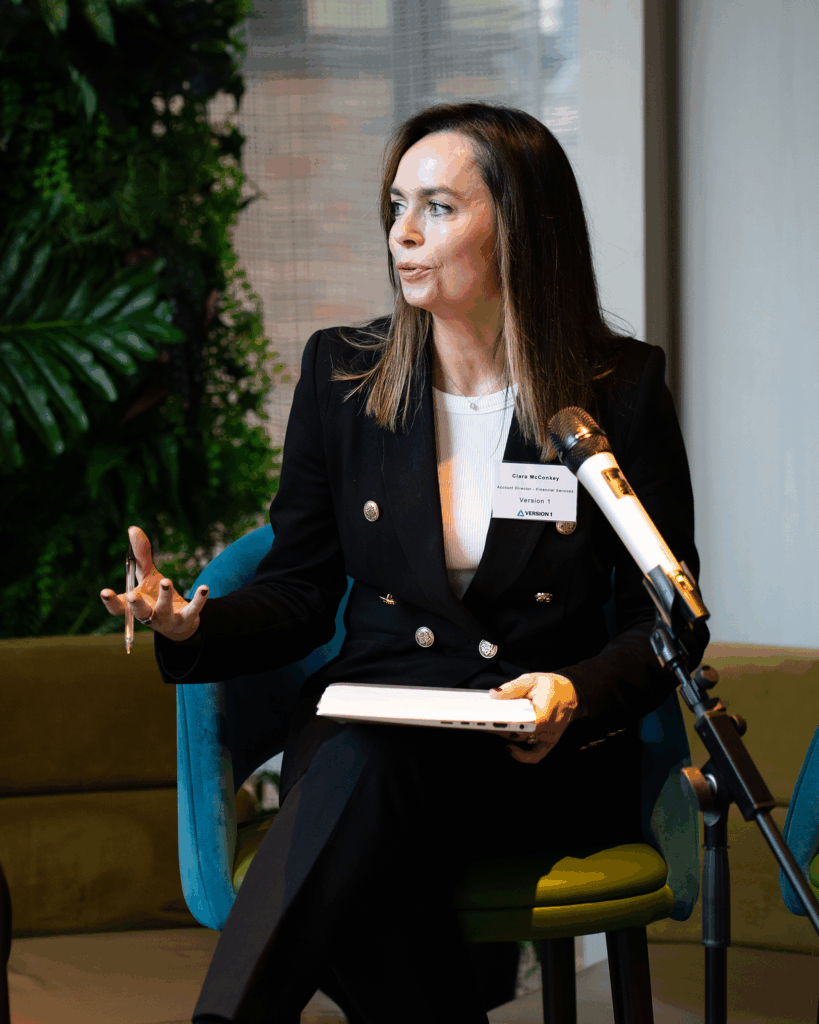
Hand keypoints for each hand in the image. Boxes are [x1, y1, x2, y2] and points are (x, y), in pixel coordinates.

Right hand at [99, 525, 208, 641]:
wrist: (179, 622)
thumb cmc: (155, 595)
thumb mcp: (148, 575)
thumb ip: (140, 555)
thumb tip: (133, 528)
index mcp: (134, 606)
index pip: (118, 608)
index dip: (111, 602)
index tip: (105, 592)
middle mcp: (148, 615)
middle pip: (140, 612)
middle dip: (136, 605)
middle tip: (133, 595)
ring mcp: (167, 619)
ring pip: (164, 610)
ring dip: (165, 597)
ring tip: (166, 581)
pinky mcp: (187, 618)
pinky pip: (193, 609)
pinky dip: (199, 599)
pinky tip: (204, 588)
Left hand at [490, 672, 579, 762]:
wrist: (573, 693)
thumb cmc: (552, 686)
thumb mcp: (532, 680)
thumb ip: (512, 688)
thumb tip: (493, 695)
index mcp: (543, 712)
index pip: (519, 723)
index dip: (501, 723)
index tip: (485, 719)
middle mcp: (547, 729)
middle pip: (517, 734)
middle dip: (498, 727)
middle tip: (480, 720)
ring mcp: (548, 738)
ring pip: (522, 743)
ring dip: (505, 736)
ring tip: (489, 726)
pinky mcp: (548, 743)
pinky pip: (535, 756)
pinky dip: (521, 756)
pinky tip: (508, 747)